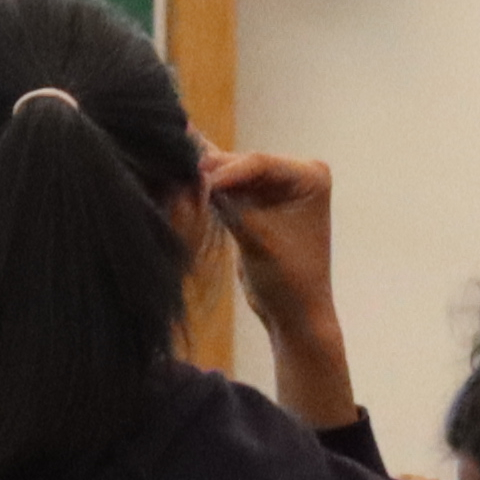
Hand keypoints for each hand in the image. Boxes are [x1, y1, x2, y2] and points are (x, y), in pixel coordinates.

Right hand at [200, 150, 355, 429]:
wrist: (294, 315)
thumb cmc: (289, 281)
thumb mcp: (258, 239)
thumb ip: (228, 204)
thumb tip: (193, 174)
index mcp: (310, 176)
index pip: (259, 163)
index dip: (225, 172)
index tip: (196, 182)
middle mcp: (295, 173)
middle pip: (241, 164)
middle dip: (209, 173)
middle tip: (172, 174)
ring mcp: (274, 186)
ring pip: (228, 174)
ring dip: (202, 180)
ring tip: (169, 174)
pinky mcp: (255, 201)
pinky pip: (225, 190)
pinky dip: (205, 192)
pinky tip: (177, 180)